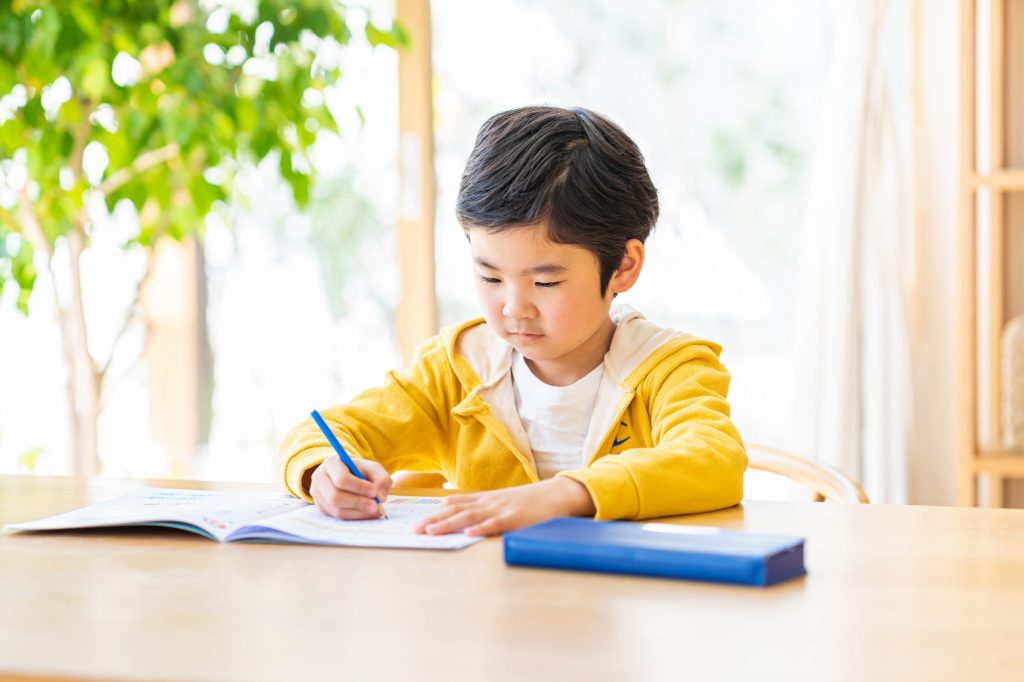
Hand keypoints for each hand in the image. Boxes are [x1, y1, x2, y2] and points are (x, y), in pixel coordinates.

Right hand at [309, 457, 392, 519]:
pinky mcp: (322, 508)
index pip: (341, 478)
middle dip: (358, 503)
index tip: (374, 491)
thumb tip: (380, 496)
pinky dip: (355, 517)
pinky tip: (367, 514)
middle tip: (376, 506)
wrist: (346, 475)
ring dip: (358, 513)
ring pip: (336, 510)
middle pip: (335, 496)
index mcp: (331, 464)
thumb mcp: (372, 468)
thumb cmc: (360, 471)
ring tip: (375, 510)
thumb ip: (381, 478)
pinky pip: (337, 517)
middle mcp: (320, 479)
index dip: (359, 487)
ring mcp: (318, 495)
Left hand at [413, 477, 595, 536]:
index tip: (416, 522)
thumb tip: (450, 507)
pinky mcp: (516, 518)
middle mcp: (490, 502)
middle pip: (456, 512)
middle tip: (415, 531)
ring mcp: (502, 509)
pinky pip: (496, 524)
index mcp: (485, 499)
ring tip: (432, 531)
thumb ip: (477, 504)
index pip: (454, 505)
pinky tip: (469, 533)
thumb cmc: (528, 500)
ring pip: (471, 517)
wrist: (556, 494)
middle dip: (434, 521)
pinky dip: (482, 528)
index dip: (434, 514)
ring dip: (449, 524)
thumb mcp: (500, 499)